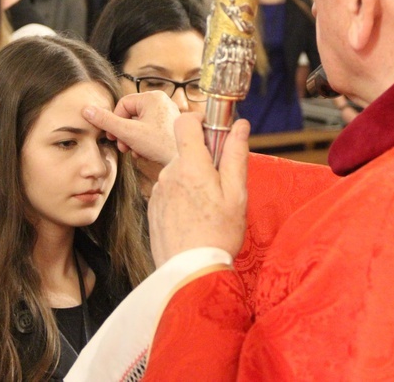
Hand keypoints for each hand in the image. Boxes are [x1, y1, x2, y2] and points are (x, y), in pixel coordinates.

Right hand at [83, 91, 179, 165]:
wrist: (182, 160)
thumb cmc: (160, 144)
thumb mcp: (128, 132)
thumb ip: (106, 121)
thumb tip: (87, 110)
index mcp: (152, 97)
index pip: (123, 105)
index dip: (115, 122)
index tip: (113, 136)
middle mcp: (162, 102)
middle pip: (131, 115)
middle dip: (124, 132)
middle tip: (122, 146)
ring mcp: (167, 114)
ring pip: (139, 124)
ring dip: (132, 139)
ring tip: (133, 150)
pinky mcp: (170, 126)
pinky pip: (149, 130)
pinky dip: (143, 141)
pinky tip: (143, 152)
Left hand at [148, 113, 249, 266]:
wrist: (190, 273)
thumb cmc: (218, 234)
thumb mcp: (237, 194)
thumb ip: (236, 155)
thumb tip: (240, 125)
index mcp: (191, 166)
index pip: (186, 122)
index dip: (201, 120)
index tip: (215, 132)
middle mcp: (169, 174)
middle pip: (186, 150)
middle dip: (204, 159)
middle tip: (222, 185)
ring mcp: (158, 191)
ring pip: (179, 172)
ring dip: (193, 180)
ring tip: (209, 207)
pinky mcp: (153, 207)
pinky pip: (170, 190)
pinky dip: (182, 196)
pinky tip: (194, 218)